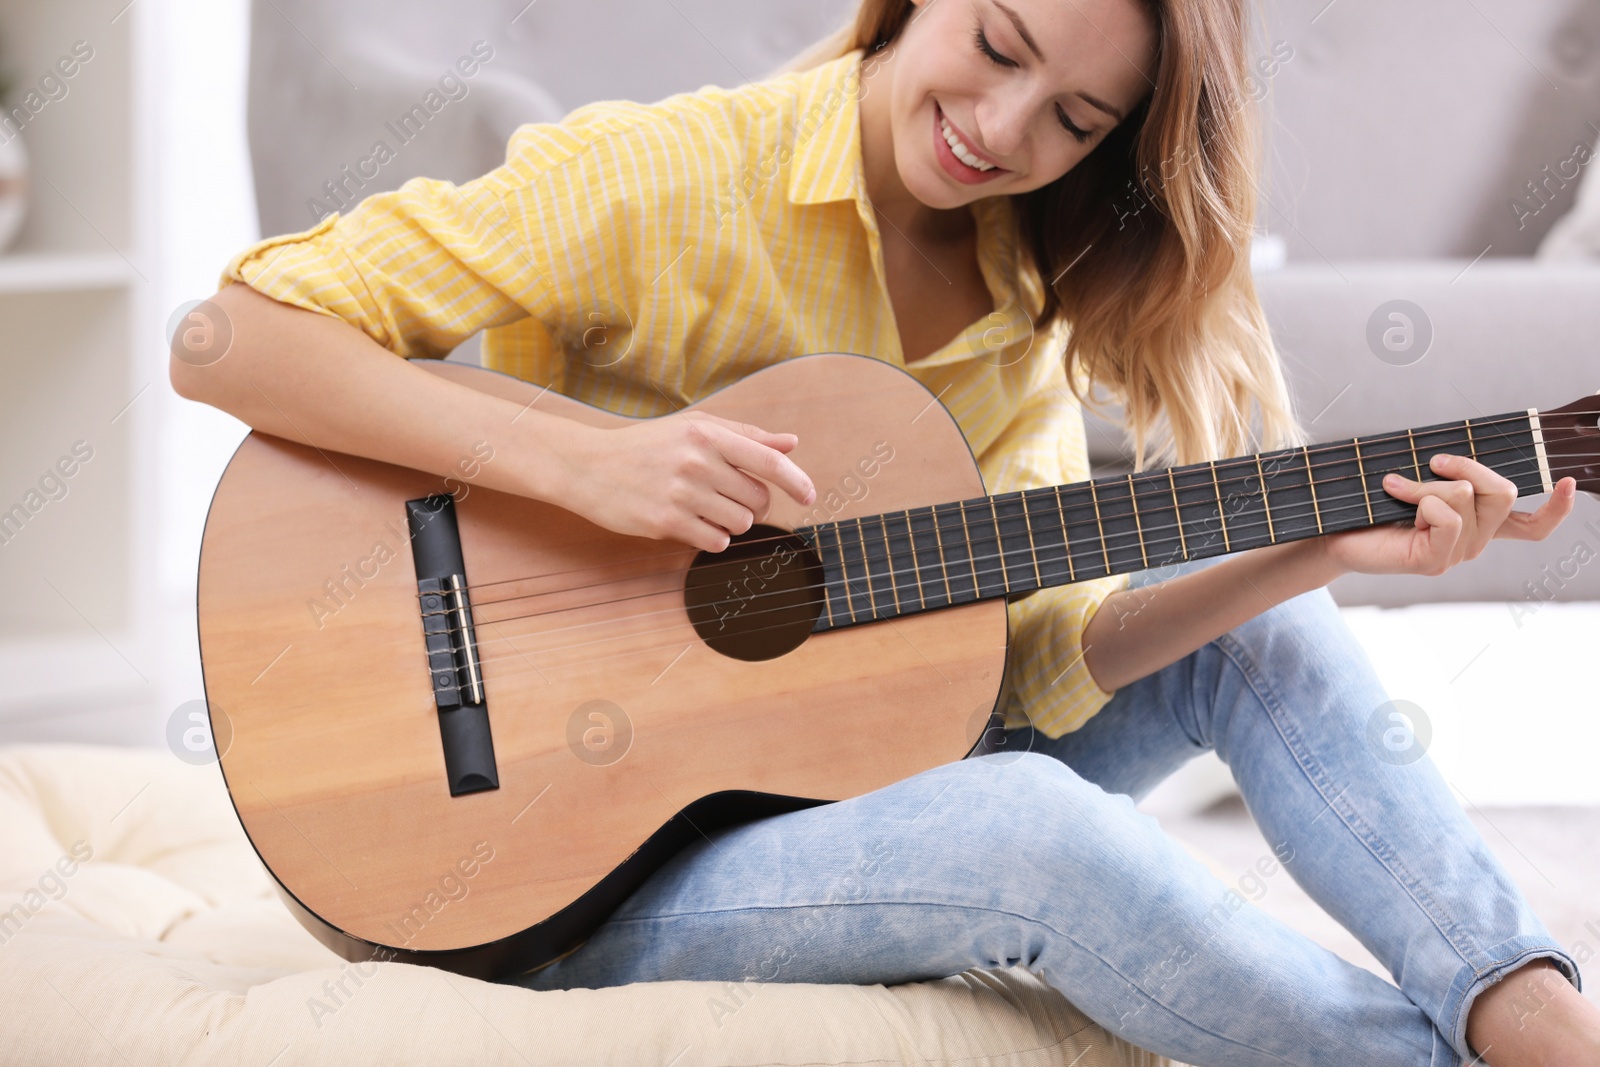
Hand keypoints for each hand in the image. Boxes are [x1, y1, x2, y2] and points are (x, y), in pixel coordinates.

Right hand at [557, 412, 815, 552]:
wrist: (589, 466)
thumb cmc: (646, 446)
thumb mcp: (693, 429)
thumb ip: (745, 436)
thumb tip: (791, 443)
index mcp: (707, 435)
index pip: (768, 460)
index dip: (796, 481)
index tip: (810, 496)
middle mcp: (697, 462)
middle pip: (758, 499)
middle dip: (752, 505)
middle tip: (728, 498)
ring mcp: (681, 493)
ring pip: (739, 523)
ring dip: (730, 522)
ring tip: (704, 508)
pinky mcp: (666, 521)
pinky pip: (715, 541)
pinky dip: (711, 537)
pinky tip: (691, 523)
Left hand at [1319, 452, 1576, 577]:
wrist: (1332, 533)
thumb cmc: (1372, 503)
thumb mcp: (1419, 478)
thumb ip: (1449, 472)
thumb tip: (1460, 454)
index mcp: (1477, 524)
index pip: (1531, 526)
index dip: (1556, 509)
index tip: (1568, 482)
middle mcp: (1474, 543)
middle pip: (1504, 492)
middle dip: (1468, 465)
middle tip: (1431, 460)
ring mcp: (1455, 555)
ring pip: (1468, 498)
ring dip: (1428, 482)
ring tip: (1396, 487)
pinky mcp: (1432, 561)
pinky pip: (1446, 518)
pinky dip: (1419, 498)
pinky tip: (1395, 499)